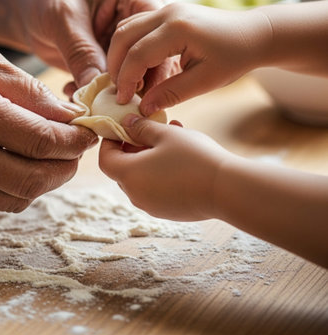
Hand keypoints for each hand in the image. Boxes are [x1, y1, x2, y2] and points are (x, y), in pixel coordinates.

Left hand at [0, 0, 176, 91]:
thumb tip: (97, 89)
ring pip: (138, 73)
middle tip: (111, 104)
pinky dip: (99, 93)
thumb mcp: (63, 19)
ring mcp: (131, 38)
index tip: (131, 89)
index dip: (149, 61)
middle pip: (155, 55)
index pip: (156, 29)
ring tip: (88, 100)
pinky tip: (76, 92)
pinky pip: (118, 81)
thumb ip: (82, 53)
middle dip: (133, 83)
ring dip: (114, 92)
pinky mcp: (117, 57)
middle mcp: (141, 14)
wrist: (27, 3)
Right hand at [0, 33, 96, 211]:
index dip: (75, 141)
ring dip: (46, 181)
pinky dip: (19, 186)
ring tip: (54, 157)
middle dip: (67, 167)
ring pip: (17, 198)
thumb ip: (31, 92)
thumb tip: (70, 117)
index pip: (41, 141)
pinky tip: (23, 163)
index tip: (89, 133)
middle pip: (33, 179)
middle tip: (77, 148)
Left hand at [99, 114, 231, 220]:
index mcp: (129, 175)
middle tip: (148, 129)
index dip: (110, 142)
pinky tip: (182, 156)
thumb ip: (140, 127)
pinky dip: (161, 171)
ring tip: (171, 135)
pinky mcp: (169, 211)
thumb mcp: (164, 135)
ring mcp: (153, 206)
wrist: (227, 189)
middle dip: (133, 147)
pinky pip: (157, 188)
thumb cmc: (193, 157)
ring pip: (143, 177)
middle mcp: (136, 195)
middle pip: (124, 169)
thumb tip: (125, 123)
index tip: (121, 128)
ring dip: (150, 157)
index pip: (106, 159)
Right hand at [108, 3, 270, 114]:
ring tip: (126, 79)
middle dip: (115, 65)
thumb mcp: (205, 81)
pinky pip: (138, 26)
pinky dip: (130, 45)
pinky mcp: (168, 12)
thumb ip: (171, 93)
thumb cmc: (235, 57)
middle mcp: (167, 13)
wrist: (254, 33)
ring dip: (120, 54)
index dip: (125, 79)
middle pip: (123, 36)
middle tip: (118, 89)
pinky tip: (137, 65)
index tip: (122, 100)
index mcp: (178, 29)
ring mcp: (167, 9)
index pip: (138, 54)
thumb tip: (143, 107)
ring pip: (127, 28)